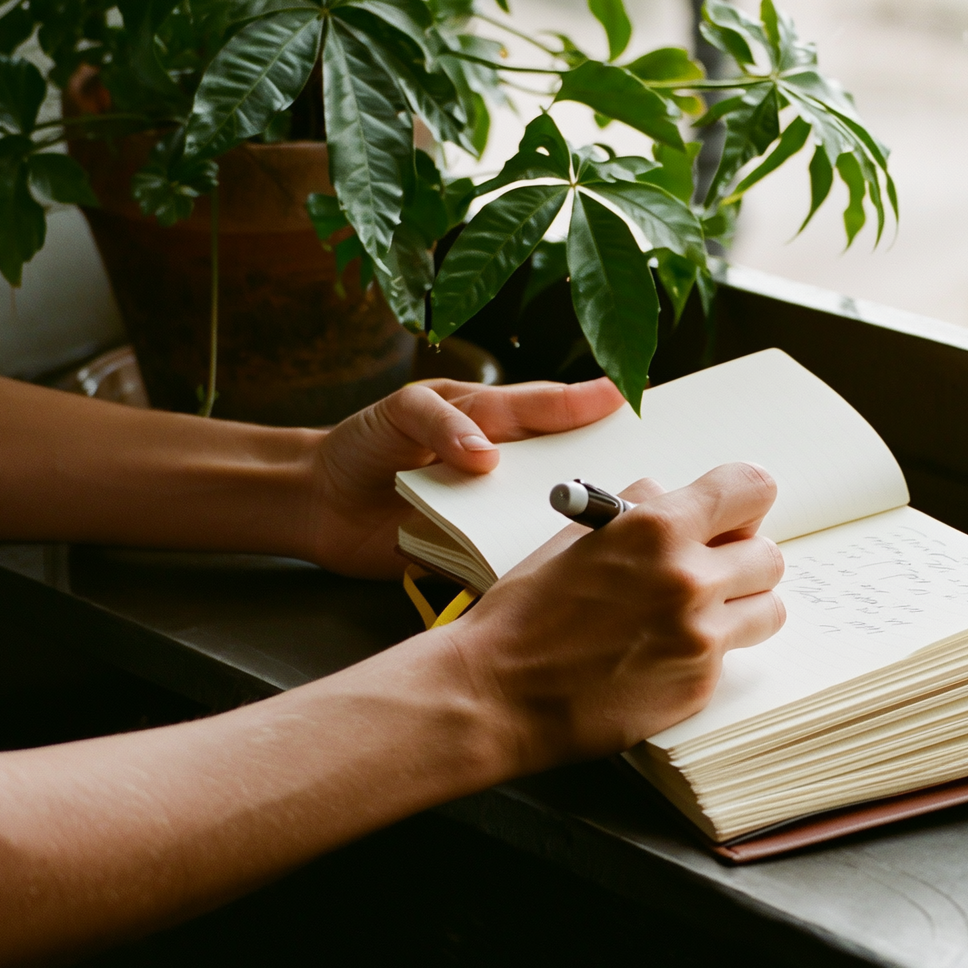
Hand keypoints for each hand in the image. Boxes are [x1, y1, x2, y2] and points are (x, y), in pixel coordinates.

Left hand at [299, 376, 622, 577]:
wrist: (318, 504)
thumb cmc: (363, 443)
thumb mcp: (398, 413)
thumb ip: (441, 423)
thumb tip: (486, 455)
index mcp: (492, 420)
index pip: (547, 408)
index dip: (586, 403)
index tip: (626, 399)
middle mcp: (504, 466)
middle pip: (565, 462)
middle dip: (605, 460)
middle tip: (650, 459)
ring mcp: (492, 509)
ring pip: (548, 513)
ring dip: (578, 518)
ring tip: (624, 519)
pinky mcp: (476, 551)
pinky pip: (513, 556)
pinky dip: (537, 561)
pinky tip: (568, 567)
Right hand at [449, 462, 786, 776]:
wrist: (494, 692)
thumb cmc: (523, 615)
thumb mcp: (576, 536)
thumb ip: (637, 510)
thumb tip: (673, 496)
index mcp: (656, 527)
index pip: (751, 489)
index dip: (744, 501)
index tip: (734, 514)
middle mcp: (688, 578)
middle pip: (769, 554)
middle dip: (742, 560)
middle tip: (710, 571)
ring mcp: (699, 637)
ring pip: (768, 608)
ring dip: (742, 608)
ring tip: (697, 616)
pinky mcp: (698, 685)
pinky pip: (733, 657)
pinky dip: (708, 654)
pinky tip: (664, 656)